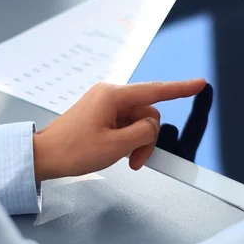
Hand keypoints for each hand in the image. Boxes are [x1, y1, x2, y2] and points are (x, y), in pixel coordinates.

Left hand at [32, 79, 205, 180]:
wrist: (44, 156)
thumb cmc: (71, 150)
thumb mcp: (115, 146)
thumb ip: (143, 133)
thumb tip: (152, 127)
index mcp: (113, 96)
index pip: (156, 90)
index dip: (181, 88)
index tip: (198, 84)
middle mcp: (110, 95)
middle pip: (148, 112)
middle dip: (147, 138)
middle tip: (136, 159)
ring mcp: (105, 104)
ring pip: (138, 121)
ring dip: (137, 141)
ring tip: (124, 158)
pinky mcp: (102, 113)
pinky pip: (126, 123)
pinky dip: (127, 139)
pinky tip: (118, 151)